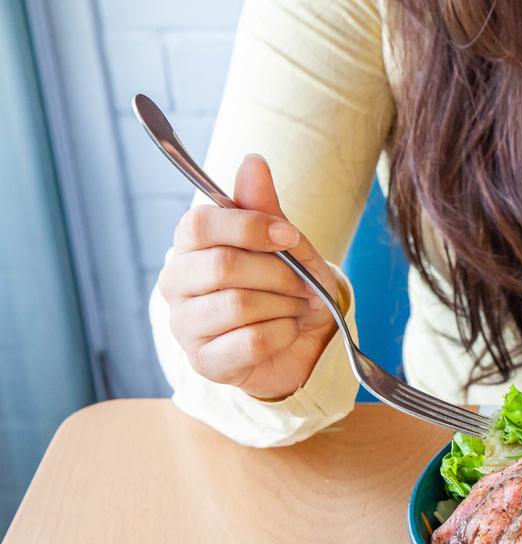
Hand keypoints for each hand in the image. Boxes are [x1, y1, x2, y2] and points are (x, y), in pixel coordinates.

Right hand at [158, 154, 338, 399]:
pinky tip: (286, 332)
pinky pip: (250, 341)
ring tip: (297, 307)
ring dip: (284, 305)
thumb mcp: (287, 245)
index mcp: (190, 247)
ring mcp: (185, 326)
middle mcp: (176, 284)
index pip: (199, 224)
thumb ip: (264, 208)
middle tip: (303, 283)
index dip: (249, 227)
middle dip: (278, 273)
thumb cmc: (288, 289)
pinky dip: (282, 334)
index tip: (289, 236)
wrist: (304, 345)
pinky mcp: (205, 363)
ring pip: (237, 306)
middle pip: (222, 266)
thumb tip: (252, 162)